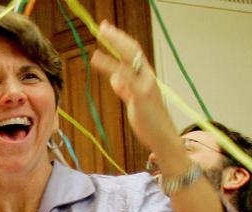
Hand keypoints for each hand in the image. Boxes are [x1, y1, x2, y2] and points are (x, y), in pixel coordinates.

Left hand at [91, 21, 177, 156]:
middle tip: (102, 26)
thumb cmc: (149, 121)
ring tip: (99, 36)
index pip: (134, 53)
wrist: (162, 137)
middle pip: (133, 50)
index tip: (107, 31)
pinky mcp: (142, 96)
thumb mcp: (134, 101)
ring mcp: (146, 85)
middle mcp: (148, 77)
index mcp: (146, 77)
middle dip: (117, 37)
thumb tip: (115, 77)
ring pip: (130, 59)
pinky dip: (110, 66)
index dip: (121, 41)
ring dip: (114, 46)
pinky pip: (125, 77)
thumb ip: (125, 89)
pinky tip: (98, 60)